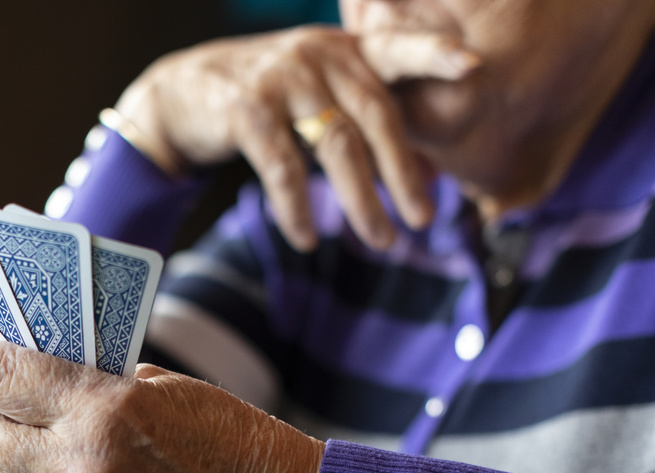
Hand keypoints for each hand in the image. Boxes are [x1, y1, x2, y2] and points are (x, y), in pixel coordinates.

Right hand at [113, 27, 479, 250]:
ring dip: (361, 201)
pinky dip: (297, 209)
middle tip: (423, 218)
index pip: (396, 48)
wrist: (180, 94)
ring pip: (335, 146)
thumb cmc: (264, 99)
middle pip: (375, 116)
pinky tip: (307, 239)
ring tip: (380, 241)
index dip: (434, 53)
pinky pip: (283, 169)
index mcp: (343, 49)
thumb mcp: (317, 92)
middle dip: (402, 171)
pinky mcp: (246, 111)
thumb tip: (425, 176)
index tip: (474, 66)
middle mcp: (317, 56)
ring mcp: (281, 81)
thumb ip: (364, 119)